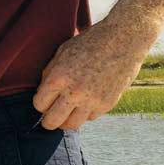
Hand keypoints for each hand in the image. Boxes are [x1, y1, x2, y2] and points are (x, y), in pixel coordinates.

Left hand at [34, 20, 151, 131]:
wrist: (123, 39)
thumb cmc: (91, 42)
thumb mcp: (63, 52)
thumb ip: (50, 73)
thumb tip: (43, 93)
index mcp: (58, 78)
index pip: (39, 105)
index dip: (40, 103)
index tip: (45, 101)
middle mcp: (74, 92)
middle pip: (52, 122)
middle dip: (48, 121)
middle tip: (50, 117)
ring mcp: (92, 100)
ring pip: (72, 125)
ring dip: (67, 120)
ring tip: (67, 112)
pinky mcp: (107, 104)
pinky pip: (90, 117)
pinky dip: (86, 112)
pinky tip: (87, 101)